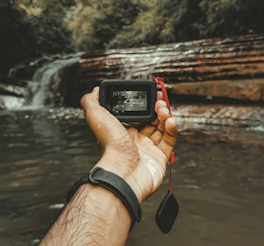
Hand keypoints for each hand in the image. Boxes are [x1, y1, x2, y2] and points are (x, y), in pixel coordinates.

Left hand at [80, 86, 177, 202]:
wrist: (123, 173)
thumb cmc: (110, 147)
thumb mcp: (96, 117)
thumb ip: (91, 102)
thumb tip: (94, 91)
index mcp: (121, 131)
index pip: (136, 114)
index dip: (144, 103)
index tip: (150, 94)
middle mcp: (135, 141)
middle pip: (151, 120)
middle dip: (157, 108)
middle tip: (159, 101)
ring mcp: (148, 150)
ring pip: (161, 128)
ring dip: (164, 116)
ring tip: (164, 110)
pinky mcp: (160, 159)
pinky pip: (169, 141)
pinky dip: (172, 129)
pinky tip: (170, 121)